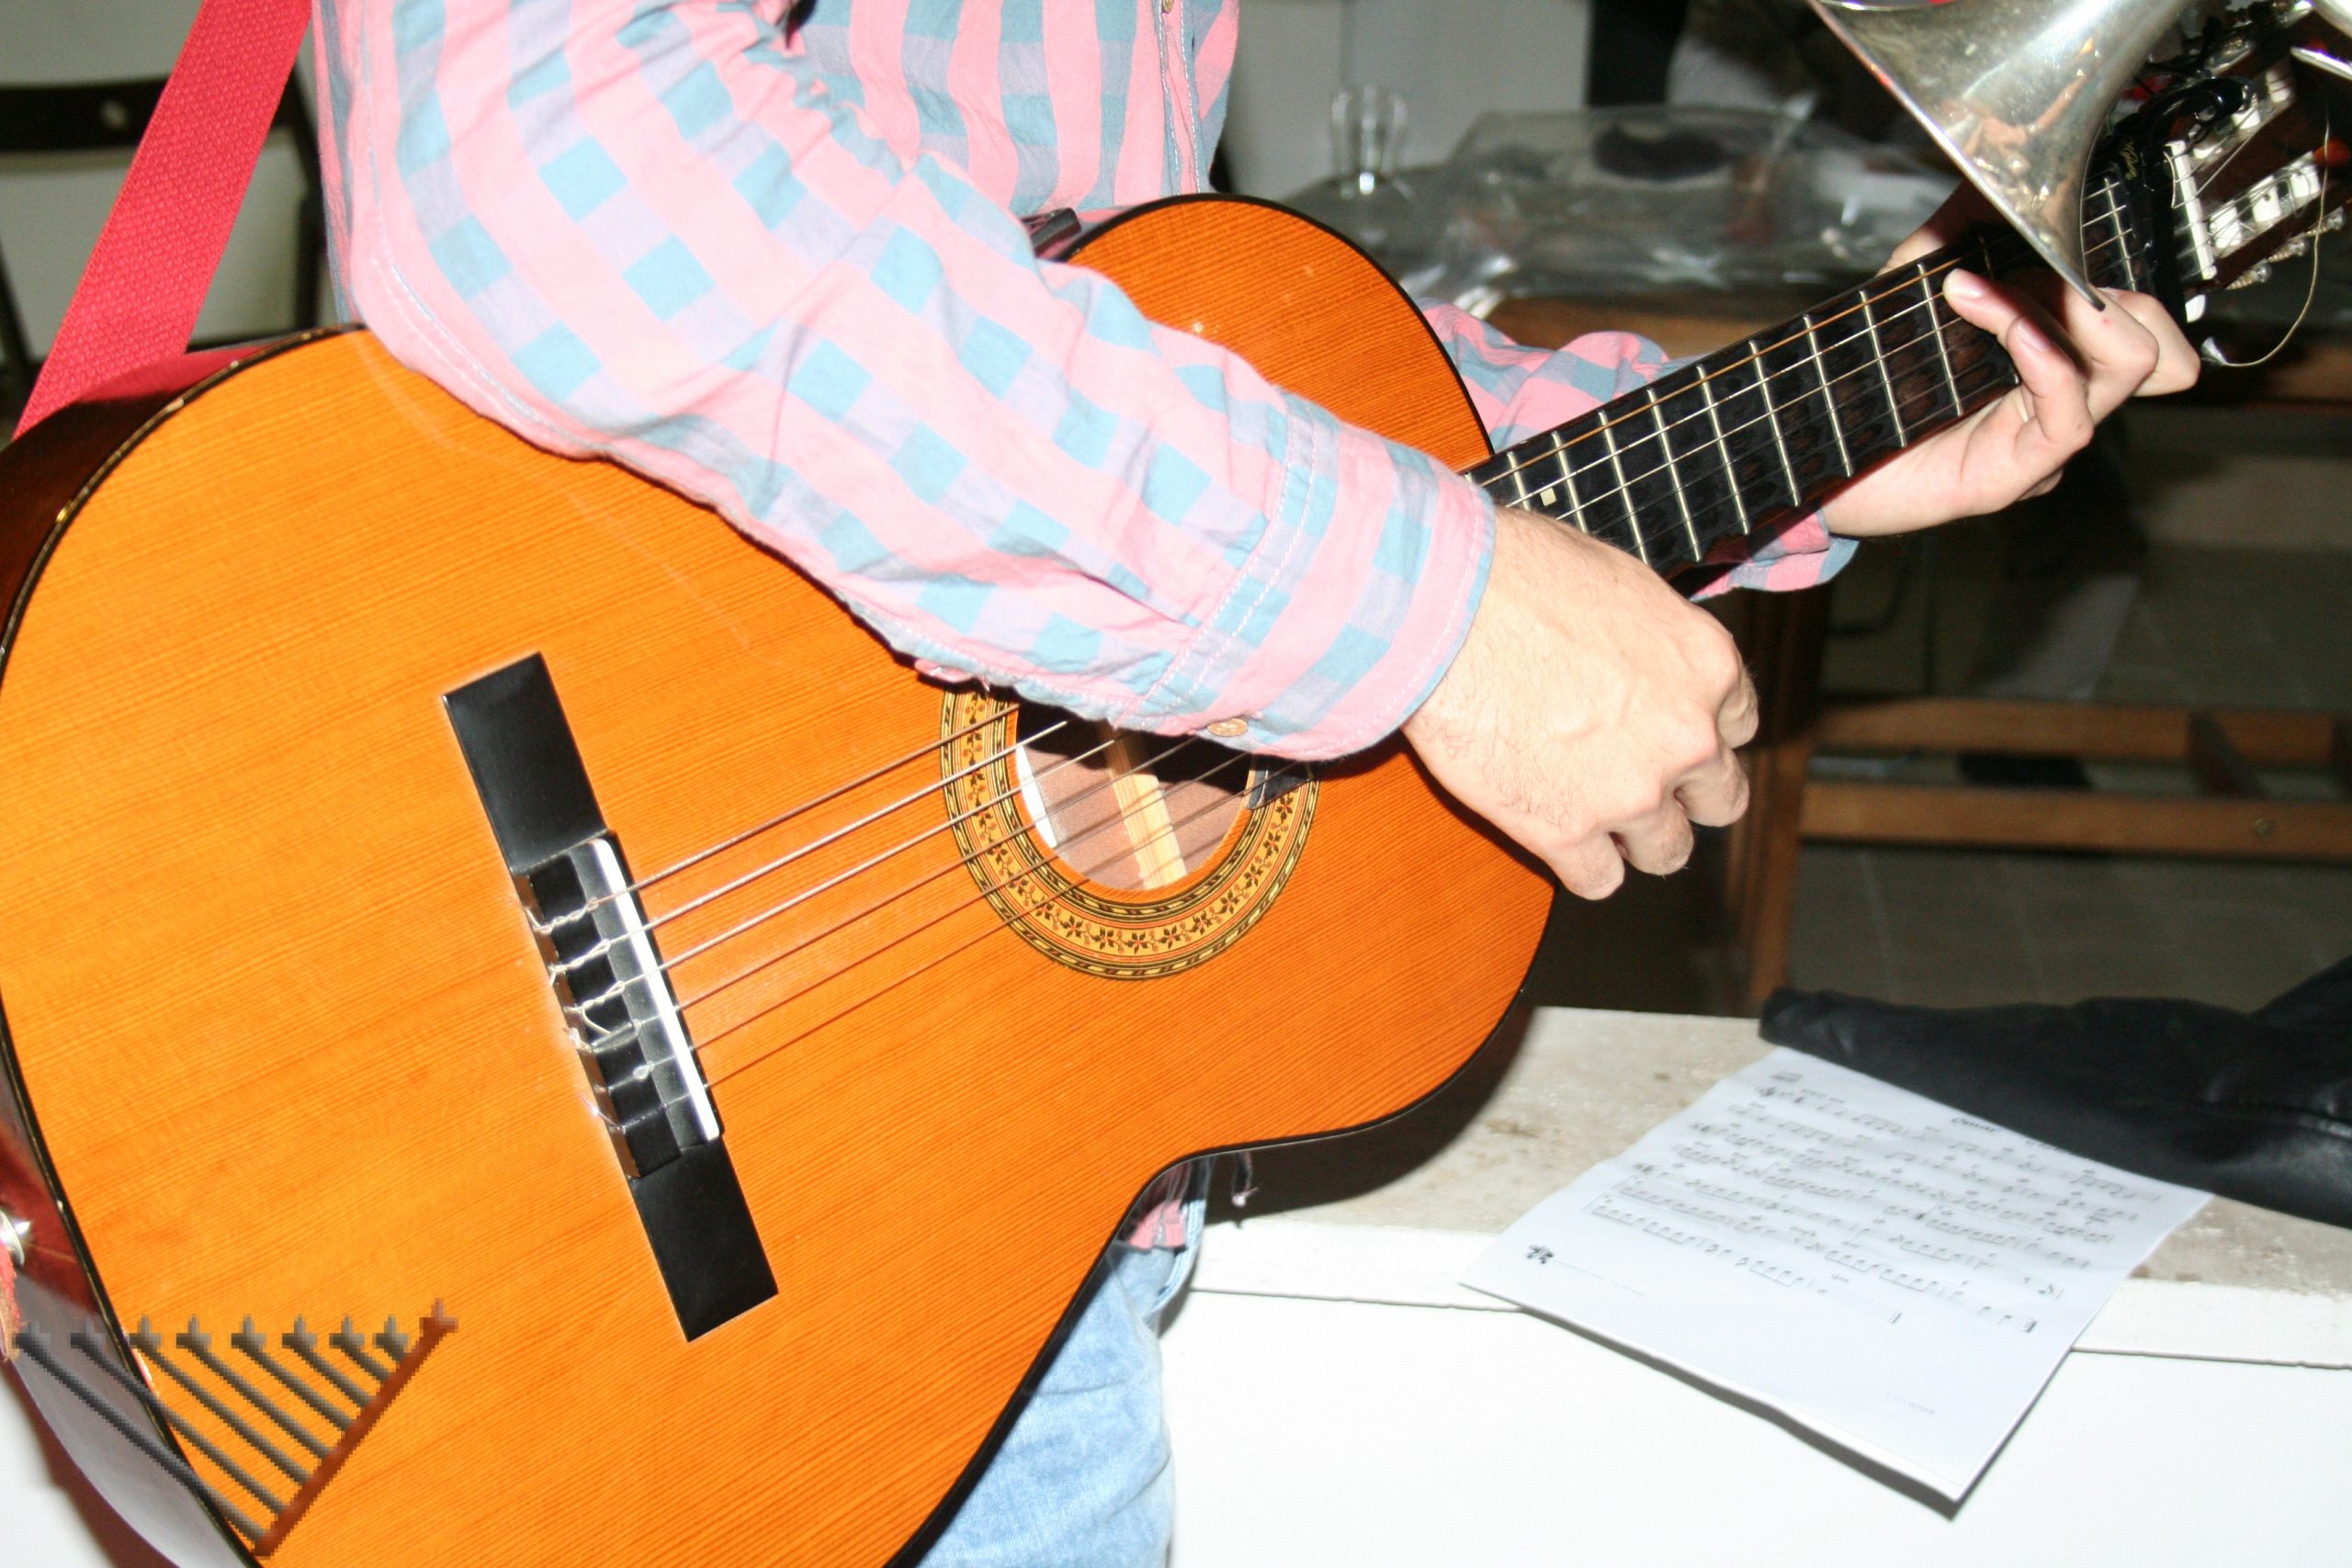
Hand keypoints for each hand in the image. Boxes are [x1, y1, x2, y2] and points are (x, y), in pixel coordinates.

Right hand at [1402, 508, 1754, 898]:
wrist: (1446, 607)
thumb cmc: (1517, 574)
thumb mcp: (1618, 585)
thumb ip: (1650, 639)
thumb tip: (1636, 655)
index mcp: (1708, 665)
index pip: (1737, 726)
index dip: (1698, 732)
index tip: (1663, 733)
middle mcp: (1687, 736)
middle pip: (1721, 799)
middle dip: (1685, 795)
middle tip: (1638, 781)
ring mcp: (1632, 791)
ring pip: (1668, 851)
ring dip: (1638, 839)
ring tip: (1595, 816)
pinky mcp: (1566, 829)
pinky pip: (1600, 881)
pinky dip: (1582, 866)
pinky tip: (1556, 837)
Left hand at [1820, 190, 2200, 537]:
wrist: (1821, 449)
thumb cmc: (1874, 380)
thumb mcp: (1914, 286)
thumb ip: (1957, 233)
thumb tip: (1986, 174)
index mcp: (2056, 356)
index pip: (2139, 315)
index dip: (2111, 271)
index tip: (2047, 232)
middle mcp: (2065, 398)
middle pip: (2154, 340)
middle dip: (2097, 289)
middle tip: (2021, 272)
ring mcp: (2048, 437)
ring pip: (2127, 366)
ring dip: (2061, 309)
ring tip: (1976, 290)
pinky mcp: (2021, 474)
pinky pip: (2070, 415)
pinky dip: (2044, 354)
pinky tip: (2002, 324)